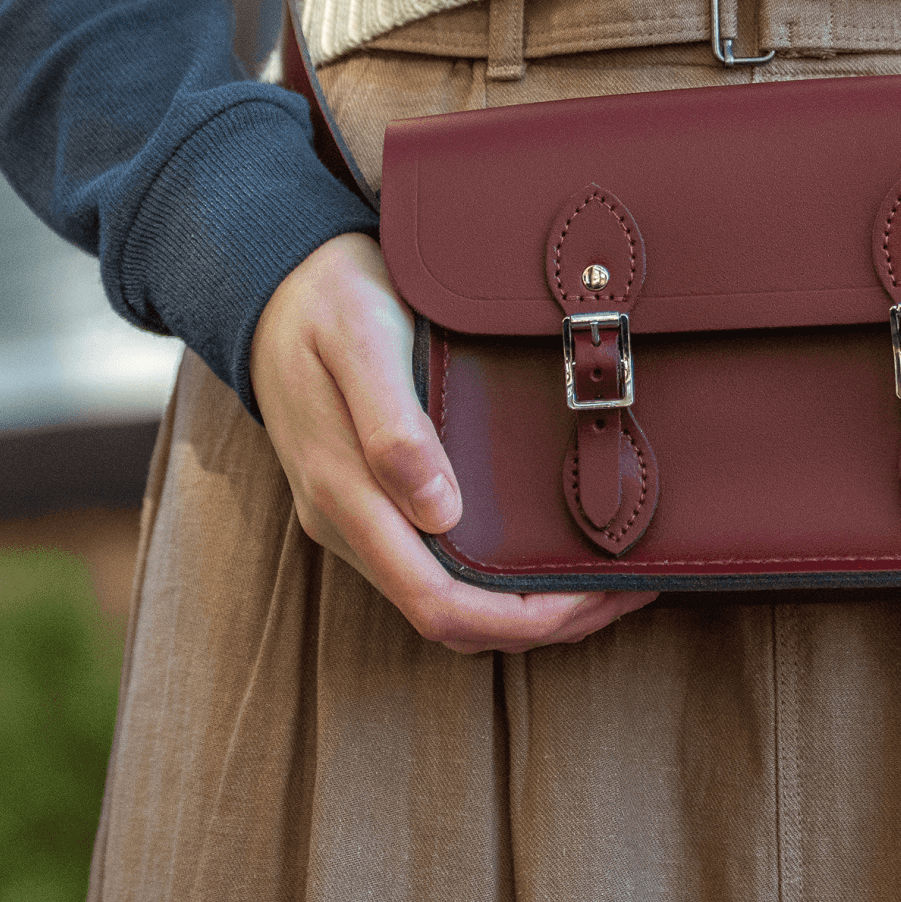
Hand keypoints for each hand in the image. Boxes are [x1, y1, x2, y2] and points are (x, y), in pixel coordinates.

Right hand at [249, 233, 656, 651]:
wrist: (274, 280)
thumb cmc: (326, 299)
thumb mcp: (360, 340)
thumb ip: (393, 427)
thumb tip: (441, 512)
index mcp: (346, 496)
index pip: (438, 604)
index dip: (522, 619)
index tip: (595, 596)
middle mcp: (350, 524)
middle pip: (451, 619)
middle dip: (543, 621)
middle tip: (626, 589)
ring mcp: (359, 517)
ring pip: (446, 599)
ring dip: (525, 606)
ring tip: (603, 577)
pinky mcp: (372, 500)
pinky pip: (438, 565)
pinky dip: (499, 577)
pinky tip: (544, 549)